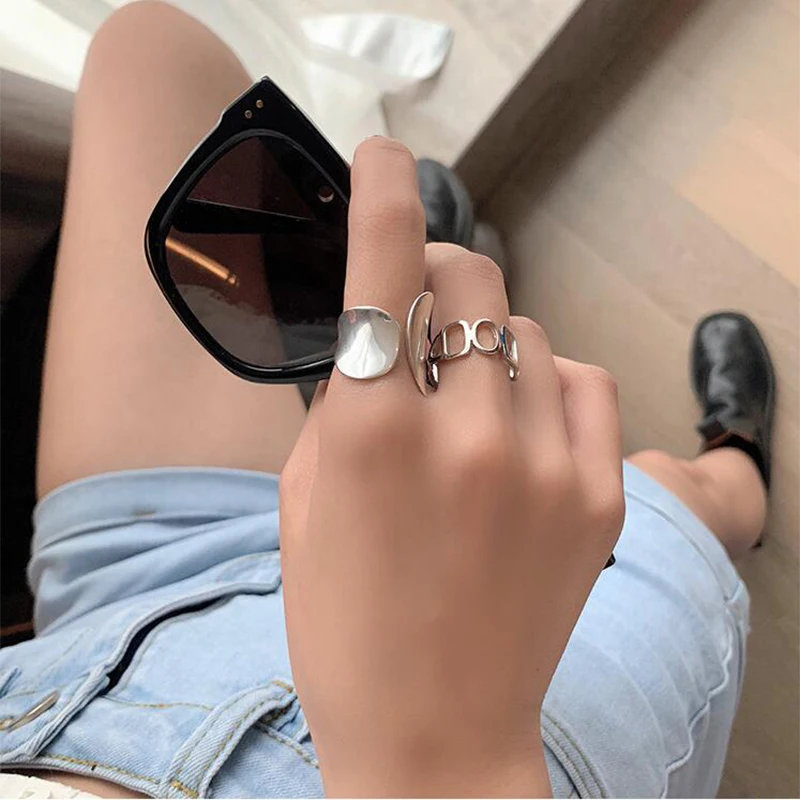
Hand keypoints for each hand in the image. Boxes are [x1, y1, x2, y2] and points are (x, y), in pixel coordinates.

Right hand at [280, 137, 623, 796]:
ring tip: (471, 401)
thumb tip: (379, 334)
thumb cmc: (347, 624)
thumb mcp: (308, 501)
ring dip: (491, 344)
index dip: (383, 192)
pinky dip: (552, 384)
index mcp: (371, 436)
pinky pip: (585, 384)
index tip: (385, 154)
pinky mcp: (599, 497)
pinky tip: (524, 424)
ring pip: (529, 332)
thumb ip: (342, 403)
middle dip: (442, 272)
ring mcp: (544, 465)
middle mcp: (464, 436)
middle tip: (425, 300)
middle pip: (473, 279)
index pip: (383, 270)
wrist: (433, 730)